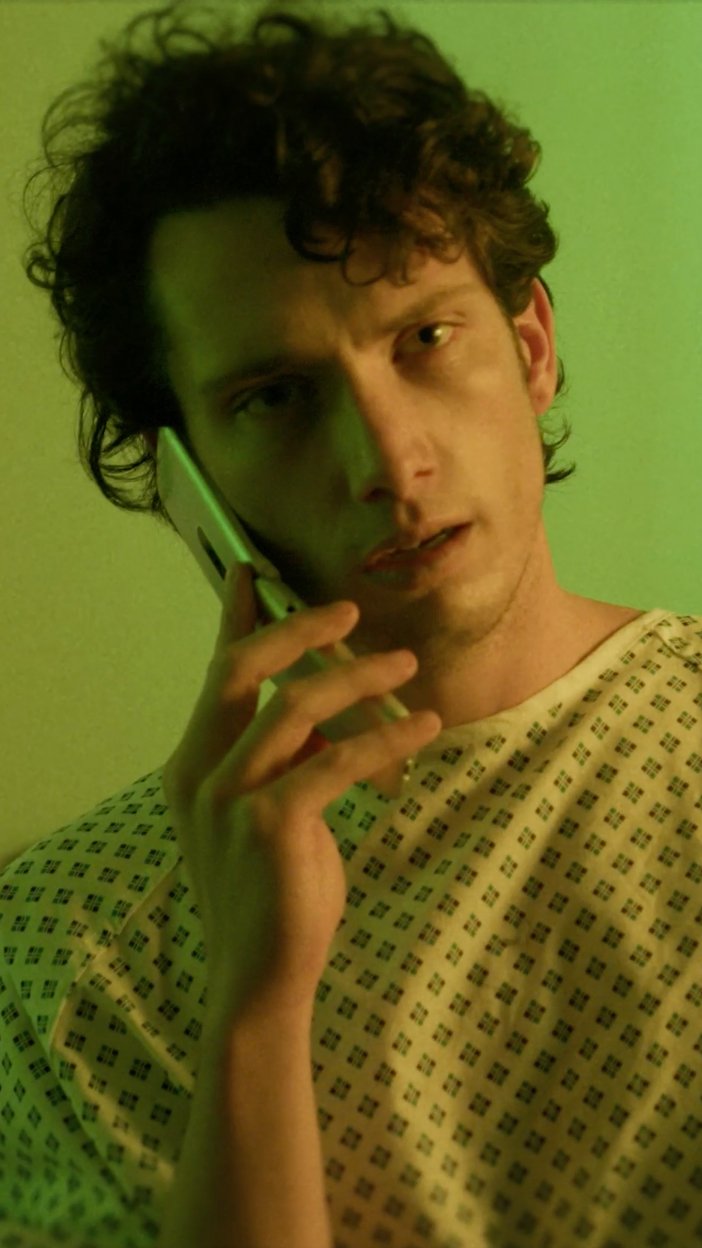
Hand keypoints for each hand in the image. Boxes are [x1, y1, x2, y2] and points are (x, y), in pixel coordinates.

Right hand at [162, 562, 441, 1019]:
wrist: (259, 980)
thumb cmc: (272, 897)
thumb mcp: (268, 818)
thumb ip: (283, 764)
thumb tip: (323, 718)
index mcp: (192, 766)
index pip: (215, 676)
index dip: (234, 619)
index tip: (250, 571)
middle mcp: (199, 774)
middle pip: (241, 670)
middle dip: (296, 630)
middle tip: (350, 613)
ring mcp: (229, 799)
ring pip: (294, 707)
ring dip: (356, 678)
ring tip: (405, 666)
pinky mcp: (270, 824)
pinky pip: (336, 761)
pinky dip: (386, 739)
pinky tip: (423, 729)